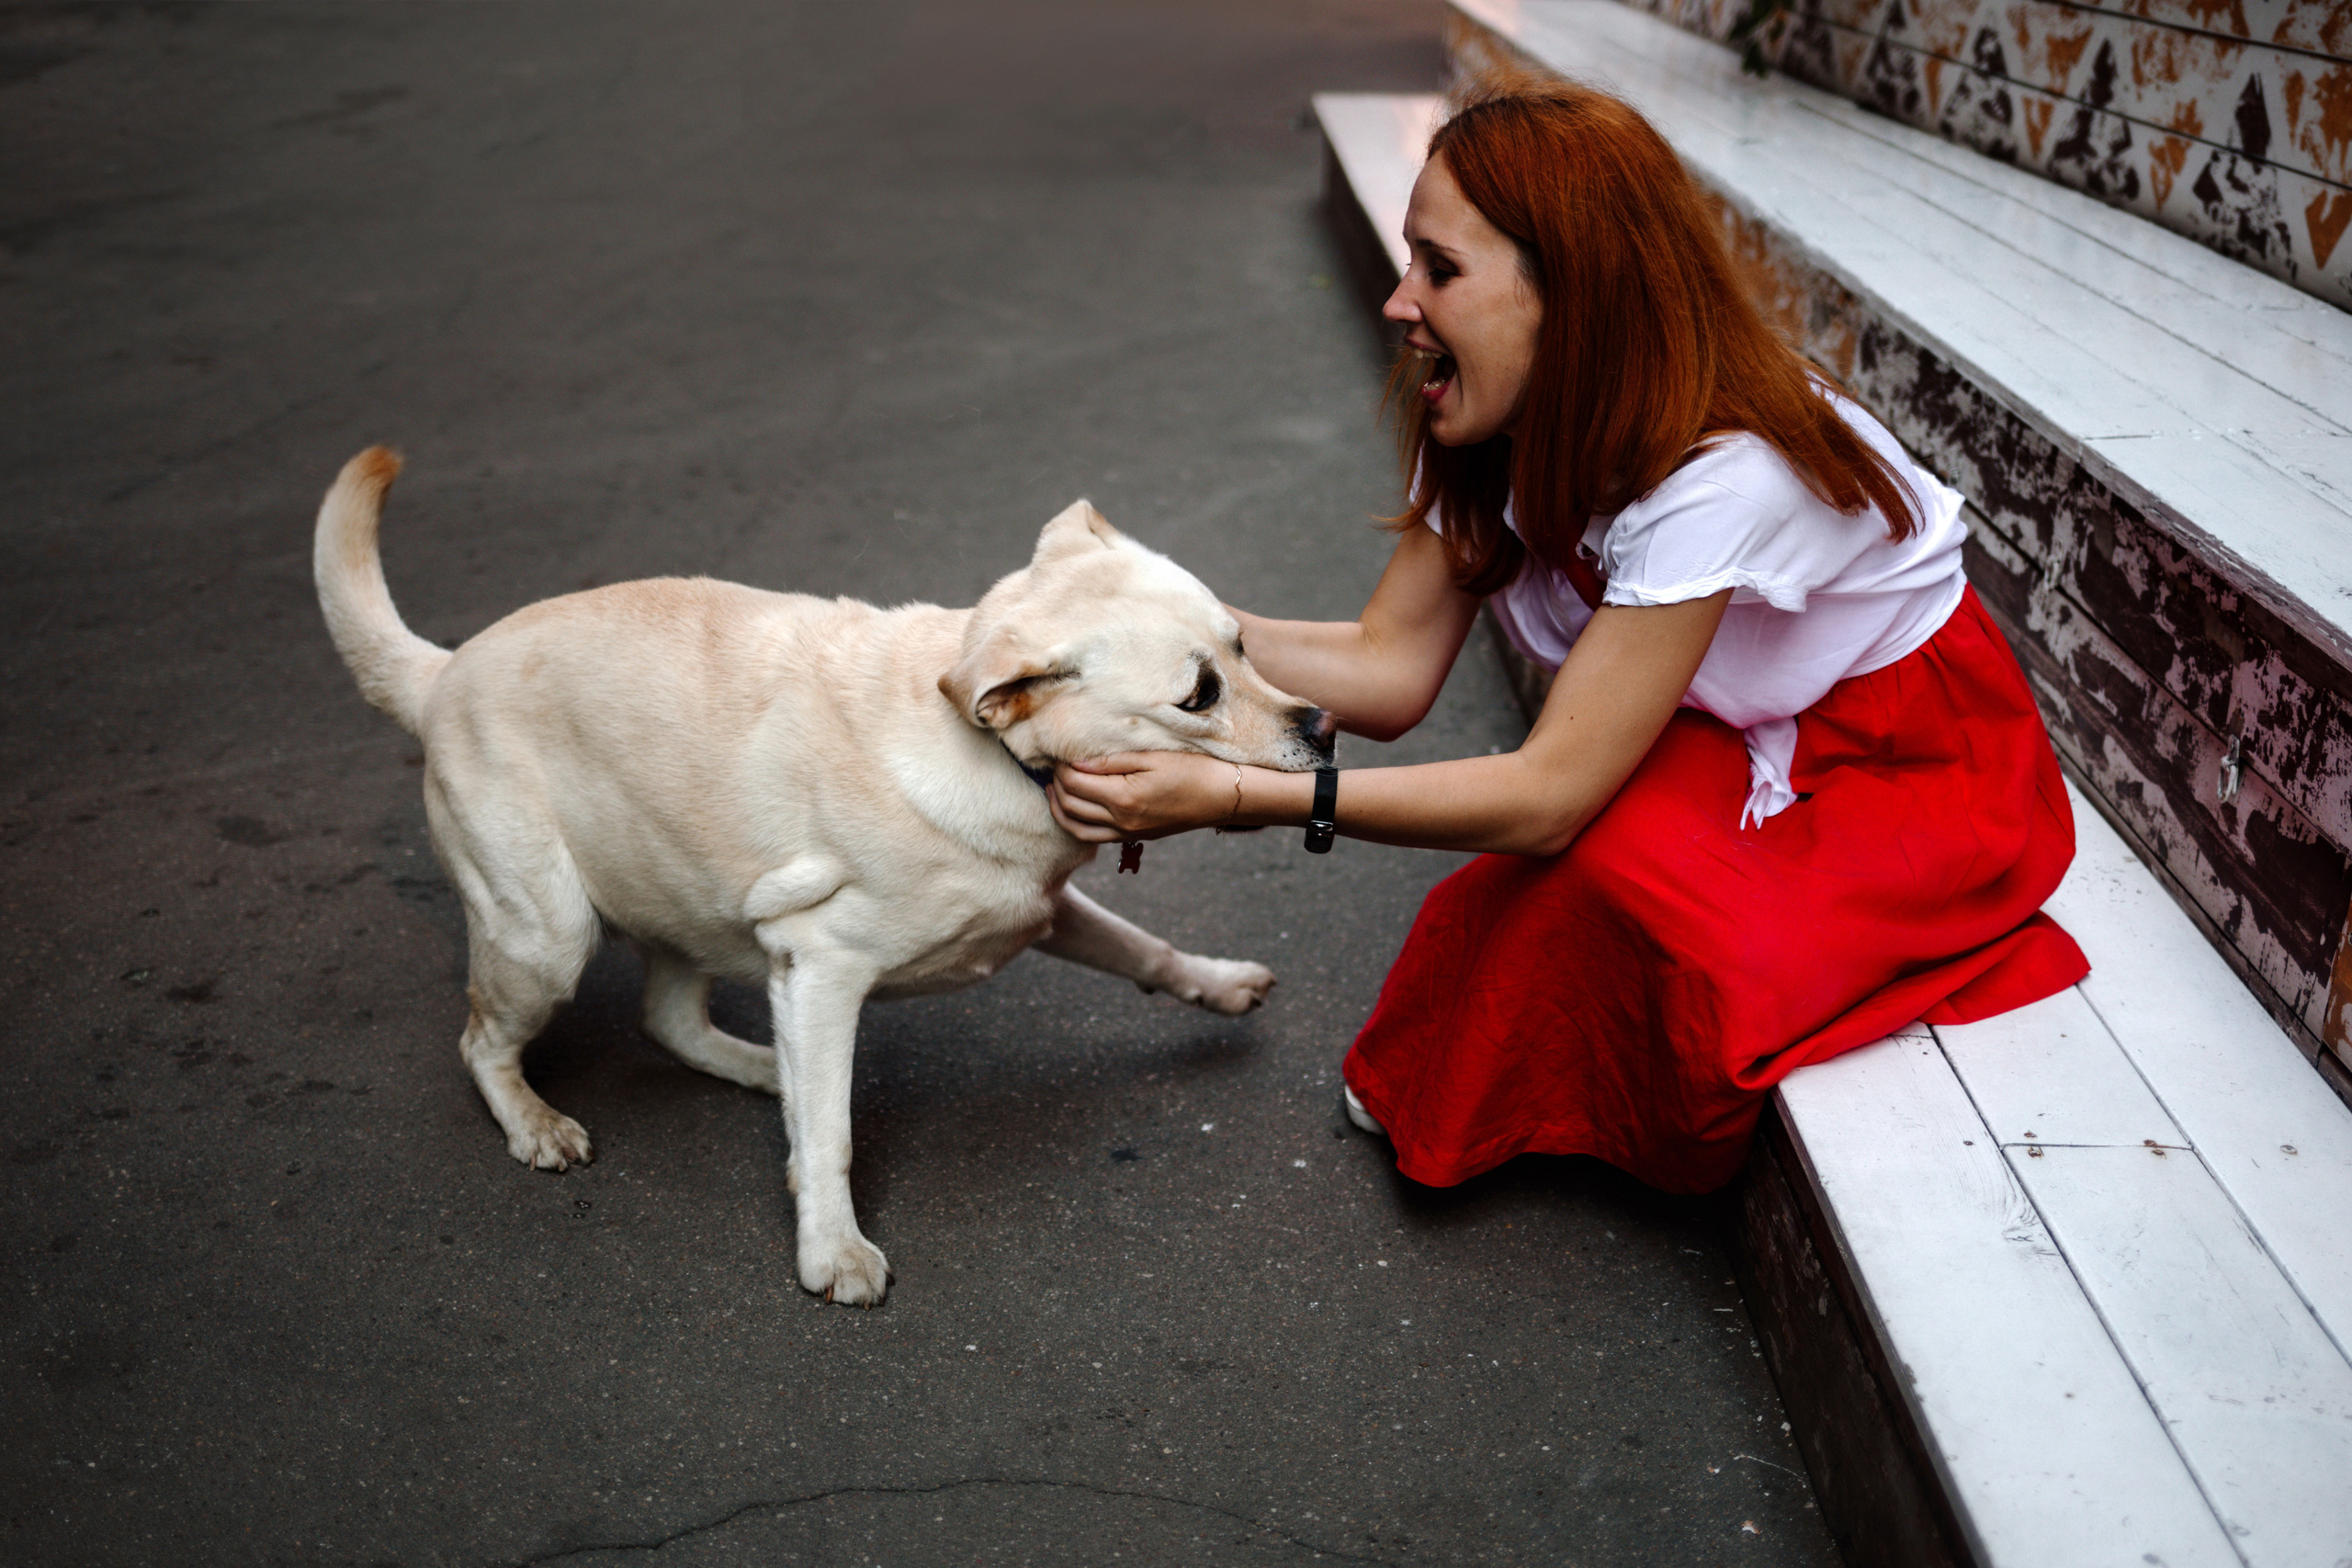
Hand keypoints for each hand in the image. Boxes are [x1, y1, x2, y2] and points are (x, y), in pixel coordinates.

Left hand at [1048, 752, 1239, 842]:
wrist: (1221, 797)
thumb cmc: (1191, 770)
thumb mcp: (1150, 757)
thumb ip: (1111, 761)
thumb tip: (1076, 763)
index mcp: (1124, 798)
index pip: (1075, 783)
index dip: (1062, 767)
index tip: (1061, 752)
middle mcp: (1121, 821)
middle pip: (1070, 805)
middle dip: (1057, 784)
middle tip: (1055, 766)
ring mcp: (1127, 833)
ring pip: (1076, 828)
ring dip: (1058, 809)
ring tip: (1053, 789)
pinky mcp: (1133, 838)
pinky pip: (1093, 837)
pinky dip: (1076, 823)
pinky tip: (1075, 807)